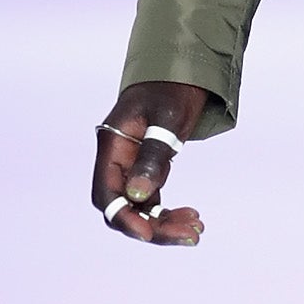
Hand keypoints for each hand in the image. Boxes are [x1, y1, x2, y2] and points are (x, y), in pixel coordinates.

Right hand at [92, 80, 210, 243]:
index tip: (148, 234)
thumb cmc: (174, 87)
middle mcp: (117, 158)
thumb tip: (139, 196)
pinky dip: (168, 212)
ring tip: (197, 229)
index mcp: (112, 145)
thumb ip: (153, 156)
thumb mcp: (168, 118)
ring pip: (140, 207)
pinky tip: (193, 217)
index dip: (124, 217)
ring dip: (164, 223)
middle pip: (123, 206)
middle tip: (191, 235)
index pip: (107, 194)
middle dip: (152, 226)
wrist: (183, 69)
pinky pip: (152, 199)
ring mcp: (131, 165)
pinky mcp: (148, 167)